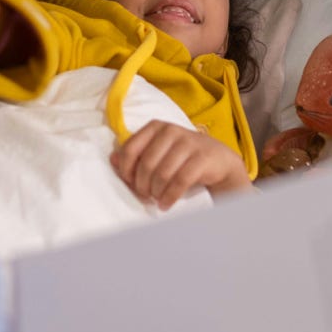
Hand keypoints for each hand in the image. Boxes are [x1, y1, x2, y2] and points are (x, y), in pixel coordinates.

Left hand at [110, 120, 252, 209]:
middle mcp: (170, 130)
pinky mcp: (202, 158)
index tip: (130, 184)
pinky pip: (180, 181)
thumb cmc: (182, 157)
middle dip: (142, 185)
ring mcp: (188, 142)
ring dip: (156, 192)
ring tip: (156, 200)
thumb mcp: (157, 152)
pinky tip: (166, 205)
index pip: (130, 149)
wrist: (218, 160)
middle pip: (146, 164)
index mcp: (155, 127)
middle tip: (146, 196)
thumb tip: (113, 160)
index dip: (126, 170)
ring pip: (162, 173)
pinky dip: (170, 197)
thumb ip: (135, 155)